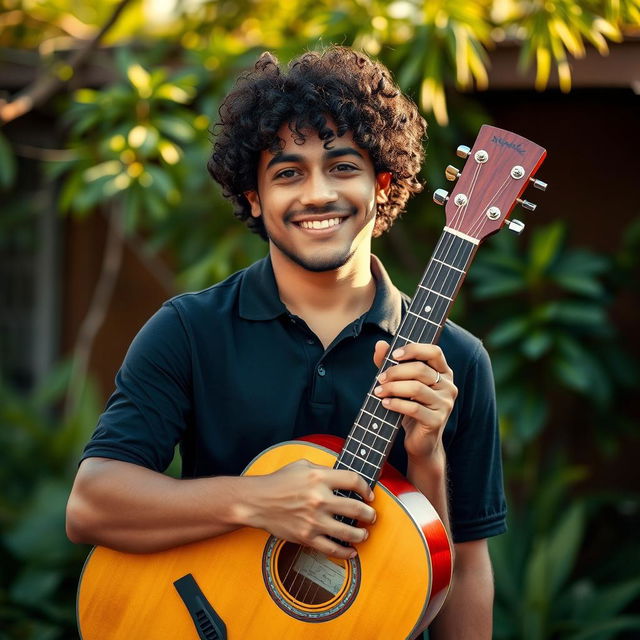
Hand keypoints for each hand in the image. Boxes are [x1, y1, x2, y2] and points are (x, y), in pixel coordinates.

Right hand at [245, 459, 375, 558]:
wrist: (257, 501)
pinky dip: (345, 553)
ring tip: (364, 534)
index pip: (353, 480)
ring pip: (348, 532)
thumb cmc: (278, 481)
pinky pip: (331, 549)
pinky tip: (351, 552)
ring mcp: (313, 520)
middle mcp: (318, 498)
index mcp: (319, 477)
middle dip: (369, 514)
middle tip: (372, 516)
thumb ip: (324, 469)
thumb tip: (343, 477)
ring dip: (362, 534)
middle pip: (356, 508)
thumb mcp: (302, 465)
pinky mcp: (306, 537)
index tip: (369, 494)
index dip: (366, 488)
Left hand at [373, 341, 456, 461]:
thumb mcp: (402, 383)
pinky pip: (414, 408)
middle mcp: (448, 386)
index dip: (414, 349)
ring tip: (379, 391)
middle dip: (396, 372)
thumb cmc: (411, 407)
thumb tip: (380, 345)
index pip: (434, 352)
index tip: (395, 354)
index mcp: (443, 372)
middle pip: (421, 370)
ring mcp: (445, 404)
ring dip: (393, 388)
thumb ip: (391, 363)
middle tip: (380, 378)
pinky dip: (396, 404)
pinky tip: (385, 404)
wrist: (420, 441)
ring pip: (416, 388)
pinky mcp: (437, 421)